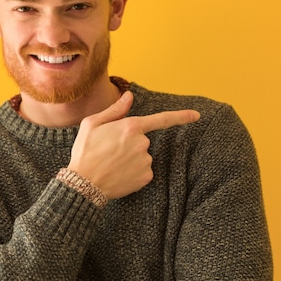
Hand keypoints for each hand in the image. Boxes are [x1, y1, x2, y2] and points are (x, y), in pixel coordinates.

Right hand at [68, 91, 199, 199]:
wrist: (83, 184)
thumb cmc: (84, 151)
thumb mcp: (92, 124)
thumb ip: (115, 110)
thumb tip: (129, 96)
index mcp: (130, 127)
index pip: (162, 119)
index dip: (181, 116)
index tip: (197, 115)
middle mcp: (142, 143)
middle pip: (142, 140)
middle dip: (129, 143)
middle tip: (109, 150)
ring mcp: (146, 161)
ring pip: (143, 156)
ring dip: (131, 158)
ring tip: (111, 163)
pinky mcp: (145, 177)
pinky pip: (143, 170)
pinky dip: (133, 172)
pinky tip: (118, 174)